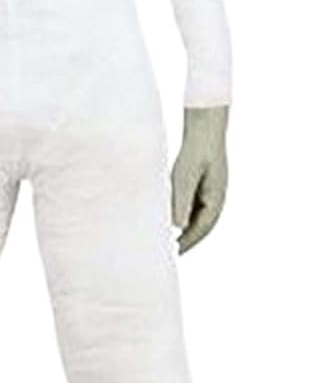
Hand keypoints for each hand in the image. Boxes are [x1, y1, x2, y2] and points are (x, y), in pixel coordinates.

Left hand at [171, 105, 228, 254]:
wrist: (204, 129)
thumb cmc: (196, 150)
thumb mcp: (185, 177)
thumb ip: (181, 201)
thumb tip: (178, 226)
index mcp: (216, 199)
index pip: (202, 229)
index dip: (188, 242)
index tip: (174, 253)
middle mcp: (215, 199)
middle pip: (200, 226)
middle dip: (186, 240)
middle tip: (169, 252)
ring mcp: (209, 192)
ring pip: (196, 217)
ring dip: (184, 228)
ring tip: (166, 238)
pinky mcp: (201, 186)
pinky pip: (192, 206)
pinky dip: (181, 214)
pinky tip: (167, 217)